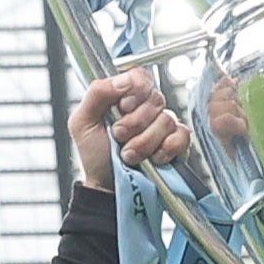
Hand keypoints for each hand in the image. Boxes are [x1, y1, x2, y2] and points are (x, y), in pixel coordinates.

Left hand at [71, 72, 191, 190]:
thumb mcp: (83, 122)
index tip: (121, 108)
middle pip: (154, 98)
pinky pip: (181, 136)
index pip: (141, 76)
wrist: (107, 187)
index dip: (134, 91)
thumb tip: (124, 80)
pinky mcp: (177, 143)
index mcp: (125, 95)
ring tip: (129, 154)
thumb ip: (97, 93)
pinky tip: (152, 159)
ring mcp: (163, 125)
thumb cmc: (95, 154)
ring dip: (144, 142)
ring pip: (165, 120)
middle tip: (119, 137)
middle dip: (134, 123)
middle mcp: (146, 106)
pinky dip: (165, 149)